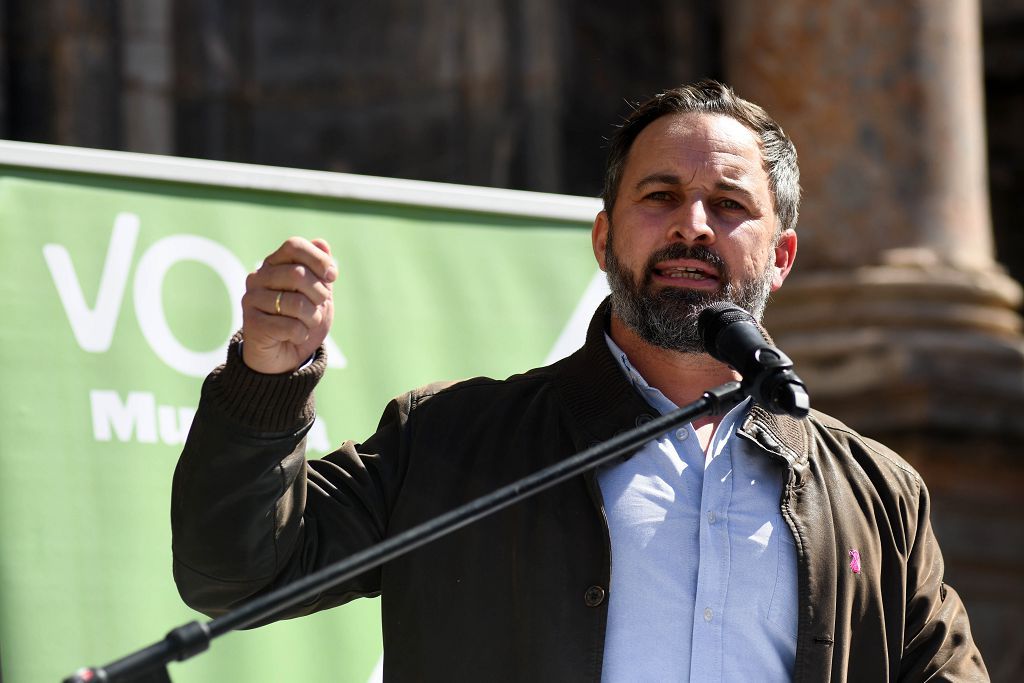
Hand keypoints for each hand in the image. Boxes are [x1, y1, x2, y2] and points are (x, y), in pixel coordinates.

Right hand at [240, 237, 336, 373]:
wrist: (284, 357)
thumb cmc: (302, 322)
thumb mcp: (319, 295)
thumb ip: (320, 270)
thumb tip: (322, 242)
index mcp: (274, 264)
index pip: (294, 245)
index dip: (318, 259)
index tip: (332, 276)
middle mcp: (258, 278)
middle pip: (298, 274)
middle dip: (319, 293)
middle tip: (320, 305)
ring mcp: (251, 299)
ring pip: (296, 303)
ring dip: (312, 318)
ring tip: (307, 324)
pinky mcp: (251, 323)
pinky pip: (289, 326)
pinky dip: (302, 334)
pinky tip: (295, 337)